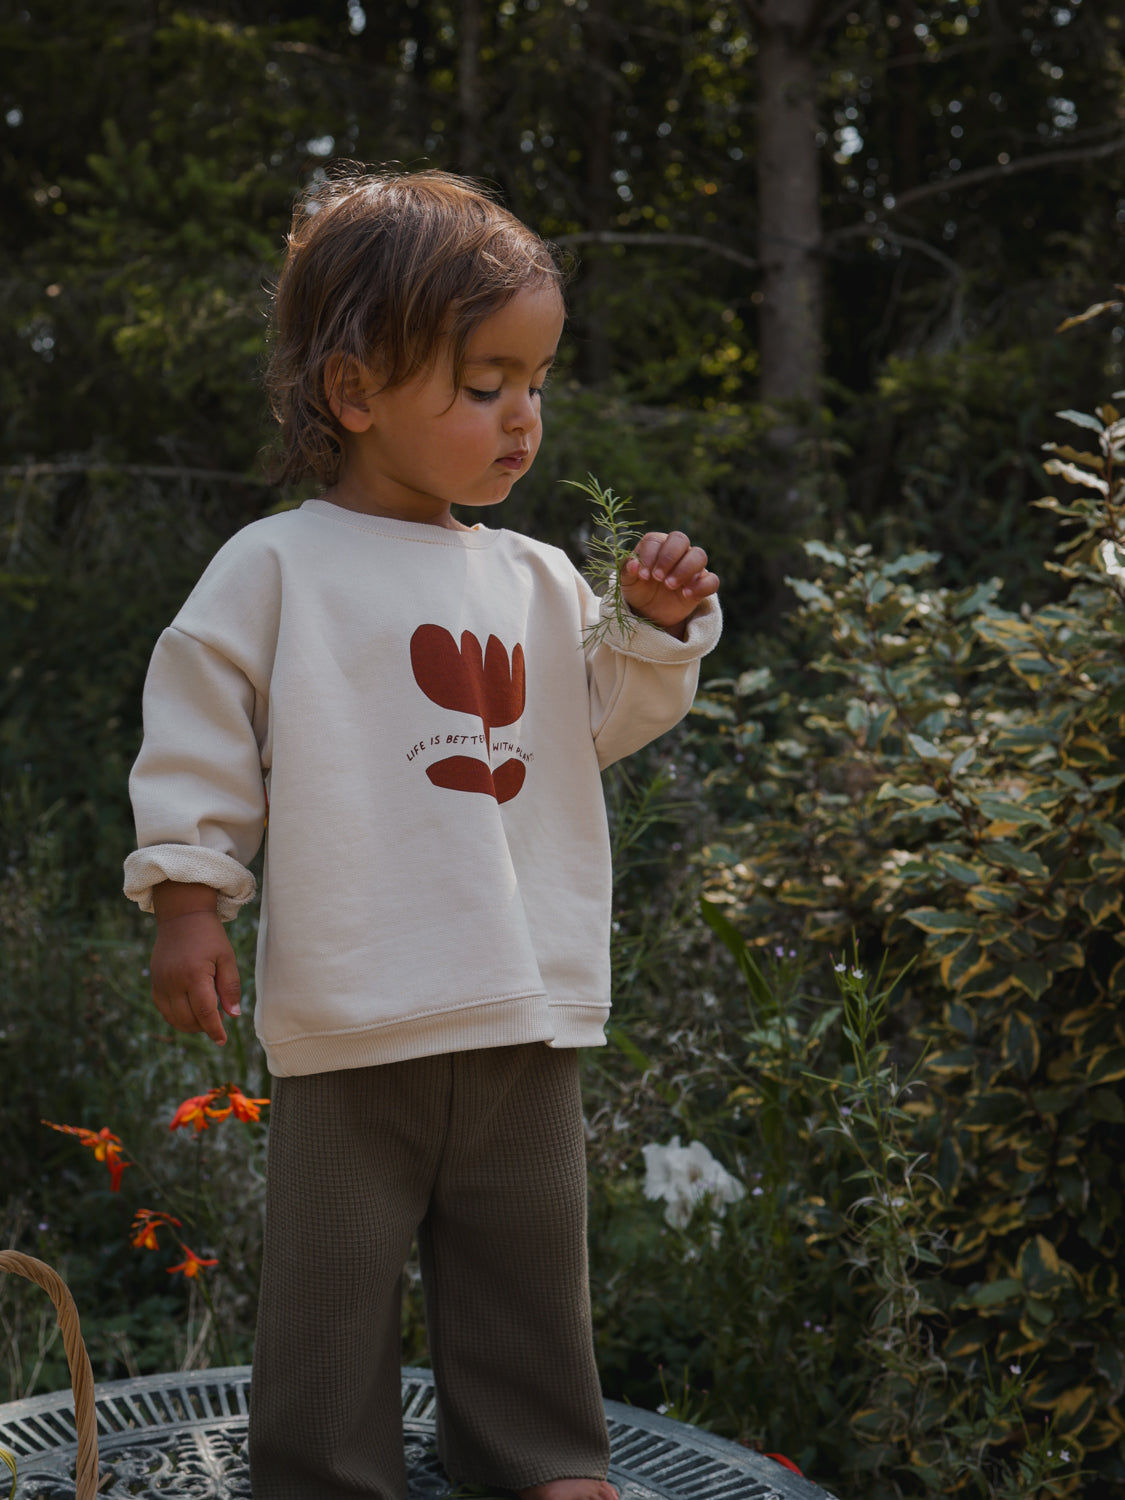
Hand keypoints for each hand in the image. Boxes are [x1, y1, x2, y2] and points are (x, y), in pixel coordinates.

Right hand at [150, 884, 241, 1045]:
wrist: (182, 916)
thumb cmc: (209, 936)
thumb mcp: (226, 957)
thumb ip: (230, 987)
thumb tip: (233, 1015)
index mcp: (194, 975)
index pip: (204, 1012)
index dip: (214, 1030)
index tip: (222, 1040)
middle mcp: (173, 981)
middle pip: (188, 1019)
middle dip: (204, 1027)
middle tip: (218, 1020)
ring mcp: (160, 982)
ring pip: (173, 1018)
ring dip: (190, 1025)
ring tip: (206, 1018)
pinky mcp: (154, 982)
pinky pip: (163, 1009)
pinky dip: (176, 1017)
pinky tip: (190, 1012)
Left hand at [620, 531, 719, 636]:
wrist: (650, 611)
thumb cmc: (639, 589)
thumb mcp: (628, 582)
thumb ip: (627, 571)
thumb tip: (633, 564)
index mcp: (656, 545)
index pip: (655, 540)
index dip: (649, 556)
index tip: (643, 575)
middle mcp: (676, 551)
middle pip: (680, 539)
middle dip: (668, 557)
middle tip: (658, 578)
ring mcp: (692, 566)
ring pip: (699, 555)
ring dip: (685, 569)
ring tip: (669, 586)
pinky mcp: (702, 584)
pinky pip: (712, 580)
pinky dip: (701, 586)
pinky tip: (686, 595)